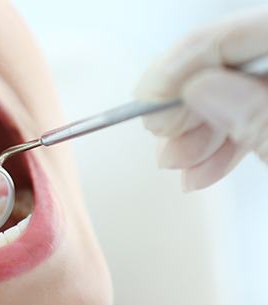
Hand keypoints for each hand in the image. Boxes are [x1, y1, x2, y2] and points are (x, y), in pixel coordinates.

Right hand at [135, 6, 267, 190]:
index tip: (145, 102)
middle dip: (184, 105)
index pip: (232, 35)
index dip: (181, 66)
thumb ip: (255, 115)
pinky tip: (197, 173)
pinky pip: (242, 121)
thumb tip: (199, 87)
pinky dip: (216, 149)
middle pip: (224, 64)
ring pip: (227, 96)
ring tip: (176, 164)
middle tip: (160, 135)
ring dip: (193, 135)